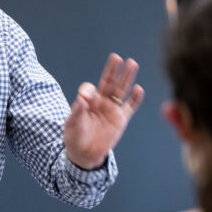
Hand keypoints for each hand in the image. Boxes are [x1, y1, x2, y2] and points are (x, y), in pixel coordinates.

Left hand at [63, 53, 143, 168]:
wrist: (84, 154)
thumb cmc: (75, 137)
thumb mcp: (72, 124)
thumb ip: (77, 110)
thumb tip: (83, 96)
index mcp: (87, 101)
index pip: (91, 88)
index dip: (89, 90)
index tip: (86, 96)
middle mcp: (101, 102)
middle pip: (109, 83)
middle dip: (113, 70)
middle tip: (118, 58)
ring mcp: (112, 110)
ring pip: (122, 90)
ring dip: (127, 77)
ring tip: (132, 63)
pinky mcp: (121, 120)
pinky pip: (130, 107)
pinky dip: (135, 99)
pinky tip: (139, 89)